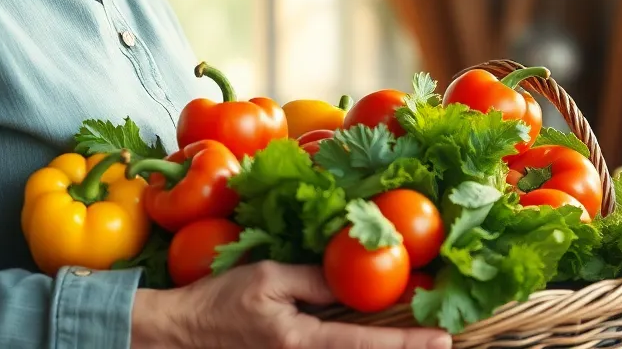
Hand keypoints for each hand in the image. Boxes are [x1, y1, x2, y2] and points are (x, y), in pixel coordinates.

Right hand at [131, 261, 451, 348]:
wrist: (178, 335)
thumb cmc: (218, 302)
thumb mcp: (268, 279)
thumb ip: (314, 281)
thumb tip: (355, 281)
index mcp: (301, 343)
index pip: (366, 345)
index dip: (408, 344)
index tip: (443, 340)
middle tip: (441, 341)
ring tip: (414, 341)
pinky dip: (355, 348)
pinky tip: (370, 341)